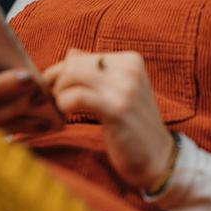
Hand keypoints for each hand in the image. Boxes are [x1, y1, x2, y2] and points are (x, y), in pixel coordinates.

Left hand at [43, 49, 174, 189]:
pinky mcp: (117, 109)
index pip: (80, 58)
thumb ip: (96, 70)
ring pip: (71, 76)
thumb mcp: (119, 91)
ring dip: (58, 95)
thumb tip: (70, 53)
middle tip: (53, 102)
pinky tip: (65, 118)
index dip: (60, 73)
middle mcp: (130, 69)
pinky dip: (63, 105)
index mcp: (131, 60)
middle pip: (73, 65)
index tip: (52, 89)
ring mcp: (125, 88)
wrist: (158, 157)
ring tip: (62, 110)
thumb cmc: (133, 125)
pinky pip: (76, 97)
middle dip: (56, 84)